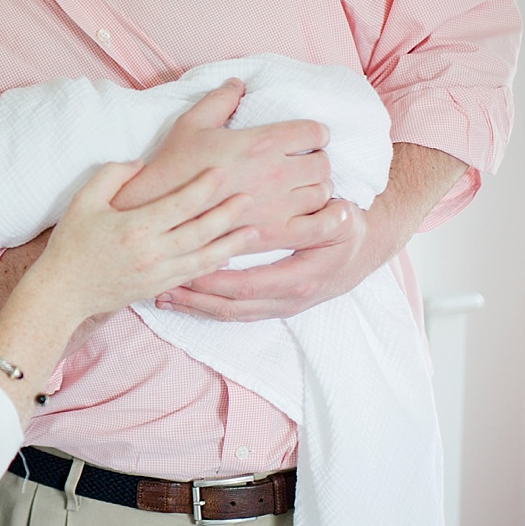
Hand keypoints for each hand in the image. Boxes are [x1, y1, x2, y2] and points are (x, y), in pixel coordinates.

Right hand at [36, 161, 259, 321]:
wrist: (63, 291)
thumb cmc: (72, 243)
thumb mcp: (84, 200)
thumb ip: (113, 175)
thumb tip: (142, 164)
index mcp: (135, 227)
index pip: (180, 204)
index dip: (203, 187)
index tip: (221, 171)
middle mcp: (152, 252)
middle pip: (201, 231)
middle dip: (228, 214)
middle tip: (249, 197)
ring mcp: (158, 274)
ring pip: (205, 257)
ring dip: (231, 243)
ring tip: (254, 231)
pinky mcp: (158, 288)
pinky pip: (194, 275)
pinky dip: (215, 264)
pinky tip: (229, 255)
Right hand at [111, 79, 333, 250]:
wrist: (158, 209)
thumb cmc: (172, 165)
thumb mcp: (191, 123)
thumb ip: (220, 100)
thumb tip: (238, 83)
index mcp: (261, 142)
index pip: (313, 132)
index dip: (314, 133)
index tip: (306, 138)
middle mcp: (276, 173)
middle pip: (323, 164)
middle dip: (316, 160)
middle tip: (301, 163)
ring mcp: (278, 206)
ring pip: (322, 193)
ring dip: (316, 188)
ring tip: (301, 188)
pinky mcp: (274, 233)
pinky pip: (318, 227)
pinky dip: (327, 219)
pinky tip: (321, 214)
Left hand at [156, 199, 368, 319]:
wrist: (365, 251)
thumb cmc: (348, 229)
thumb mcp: (342, 220)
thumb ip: (325, 219)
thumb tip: (334, 211)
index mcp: (300, 279)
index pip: (248, 286)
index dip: (214, 282)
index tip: (183, 271)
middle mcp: (287, 300)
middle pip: (231, 307)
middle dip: (194, 300)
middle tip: (160, 287)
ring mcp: (280, 307)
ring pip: (230, 314)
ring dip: (195, 307)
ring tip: (162, 296)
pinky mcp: (273, 306)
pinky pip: (235, 312)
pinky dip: (206, 307)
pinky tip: (183, 298)